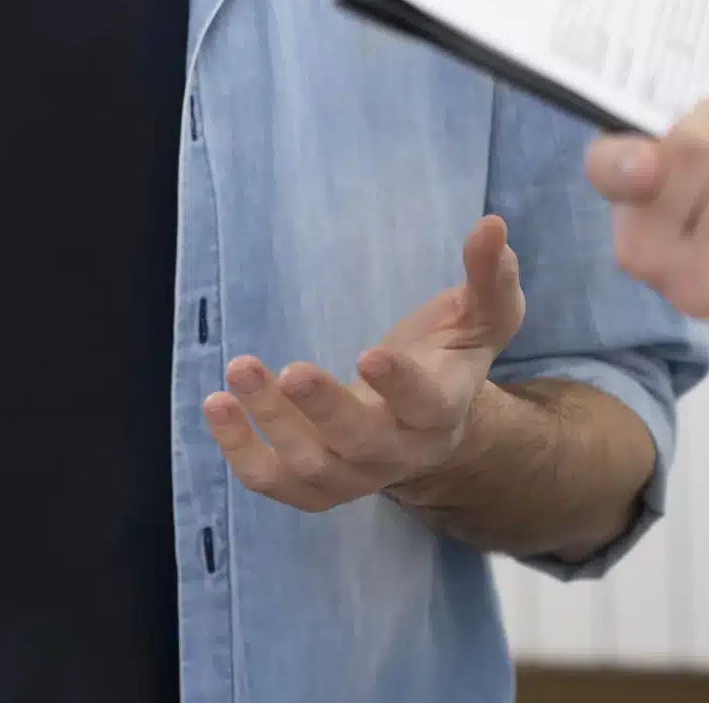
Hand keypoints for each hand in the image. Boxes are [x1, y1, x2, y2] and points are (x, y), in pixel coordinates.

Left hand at [203, 216, 525, 512]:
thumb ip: (488, 277)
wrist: (426, 424)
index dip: (400, 385)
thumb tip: (491, 225)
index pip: (426, 406)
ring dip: (271, 423)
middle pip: (362, 444)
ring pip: (312, 467)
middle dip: (323, 409)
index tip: (370, 353)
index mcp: (442, 410)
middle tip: (290, 369)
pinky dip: (240, 451)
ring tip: (239, 371)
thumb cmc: (449, 356)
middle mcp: (399, 453)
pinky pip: (272, 482)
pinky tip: (217, 406)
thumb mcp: (480, 316)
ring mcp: (353, 475)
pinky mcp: (312, 484)